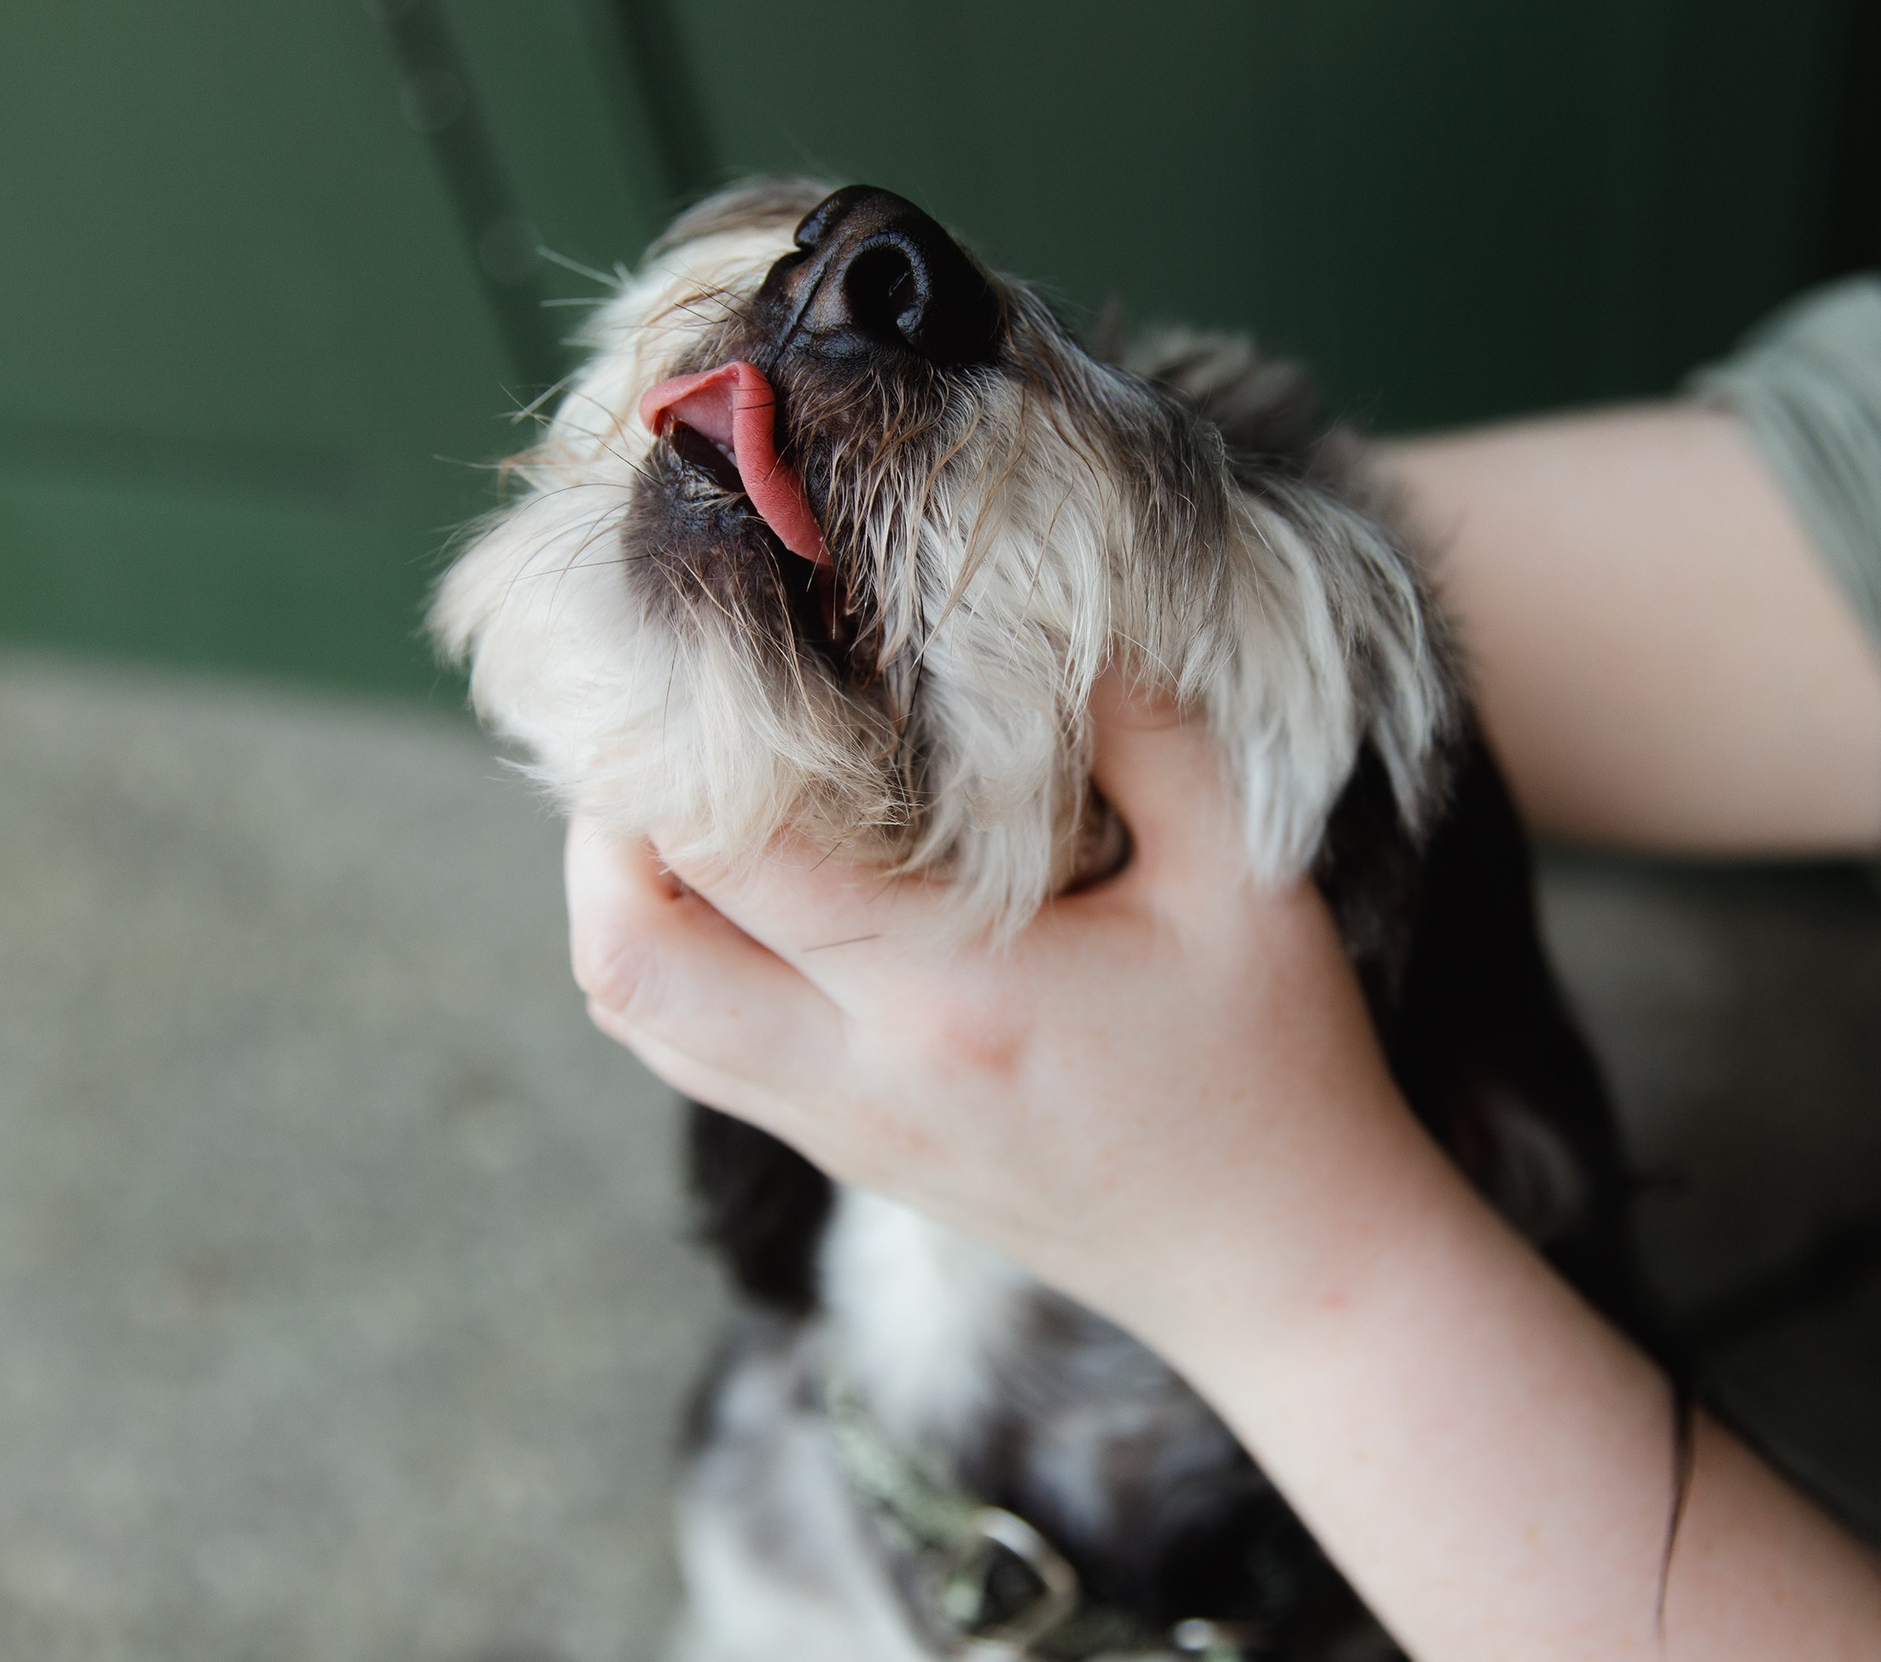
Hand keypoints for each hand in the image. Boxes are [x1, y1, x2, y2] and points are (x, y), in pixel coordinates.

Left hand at [563, 681, 1452, 1344]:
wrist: (1278, 1270)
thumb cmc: (1275, 1066)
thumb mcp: (1247, 879)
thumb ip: (1152, 731)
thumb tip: (1061, 609)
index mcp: (952, 997)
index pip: (735, 855)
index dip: (681, 741)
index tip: (701, 642)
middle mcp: (861, 1075)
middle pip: (627, 957)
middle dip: (601, 826)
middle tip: (649, 720)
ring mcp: (840, 1129)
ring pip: (639, 1016)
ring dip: (622, 899)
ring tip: (672, 793)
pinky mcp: (847, 1154)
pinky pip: (695, 1053)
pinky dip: (672, 960)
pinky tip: (741, 887)